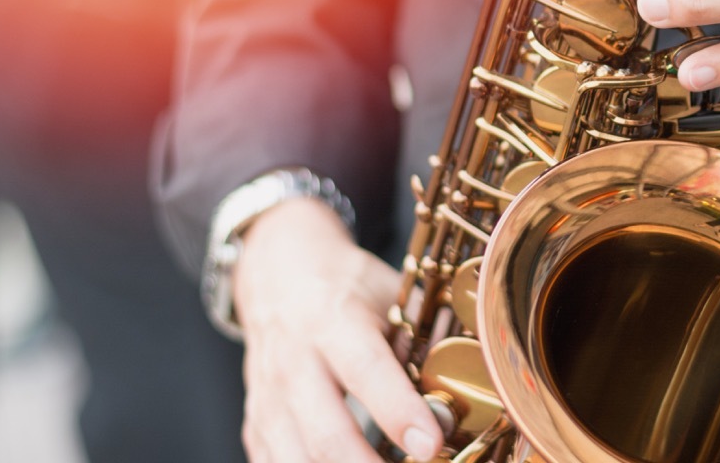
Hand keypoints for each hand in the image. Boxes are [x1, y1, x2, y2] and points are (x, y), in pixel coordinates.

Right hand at [232, 198, 441, 462]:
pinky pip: (273, 462)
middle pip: (327, 433)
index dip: (399, 412)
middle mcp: (295, 361)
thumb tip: (464, 387)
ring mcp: (269, 396)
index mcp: (334, 320)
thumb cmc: (345, 286)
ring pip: (295, 458)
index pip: (367, 371)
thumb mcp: (389, 292)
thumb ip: (421, 337)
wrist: (276, 274)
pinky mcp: (255, 421)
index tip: (430, 444)